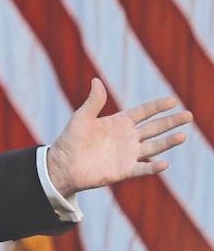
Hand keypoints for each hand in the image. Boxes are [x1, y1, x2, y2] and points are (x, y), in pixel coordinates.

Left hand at [46, 77, 192, 196]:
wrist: (63, 164)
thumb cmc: (70, 139)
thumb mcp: (82, 117)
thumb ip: (94, 101)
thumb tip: (97, 80)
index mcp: (118, 122)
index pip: (143, 112)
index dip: (157, 106)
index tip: (173, 100)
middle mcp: (127, 138)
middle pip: (154, 128)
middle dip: (170, 122)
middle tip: (188, 115)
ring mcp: (127, 154)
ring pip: (154, 147)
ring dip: (168, 142)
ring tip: (182, 135)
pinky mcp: (124, 170)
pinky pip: (143, 168)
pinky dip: (153, 166)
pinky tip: (164, 163)